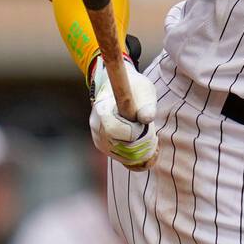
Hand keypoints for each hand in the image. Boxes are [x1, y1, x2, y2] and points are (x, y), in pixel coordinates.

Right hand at [89, 55, 158, 170]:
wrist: (119, 87)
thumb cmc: (134, 86)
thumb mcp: (144, 89)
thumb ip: (146, 104)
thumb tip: (147, 118)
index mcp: (102, 108)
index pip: (114, 129)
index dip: (132, 130)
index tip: (142, 122)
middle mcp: (96, 125)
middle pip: (119, 145)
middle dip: (138, 141)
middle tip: (147, 128)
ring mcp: (98, 137)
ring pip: (121, 154)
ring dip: (138, 148)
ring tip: (143, 131)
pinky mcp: (103, 145)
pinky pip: (121, 156)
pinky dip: (134, 152)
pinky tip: (140, 138)